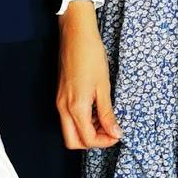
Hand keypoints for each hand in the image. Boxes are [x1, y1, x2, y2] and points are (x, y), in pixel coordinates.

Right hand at [55, 2, 120, 149]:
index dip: (104, 142)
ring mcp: (60, 102)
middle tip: (110, 132)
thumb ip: (107, 113)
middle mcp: (63, 108)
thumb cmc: (91, 56)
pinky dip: (81, 121)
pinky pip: (68, 118)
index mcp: (76, 107)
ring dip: (86, 131)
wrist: (76, 35)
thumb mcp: (103, 87)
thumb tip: (115, 133)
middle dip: (92, 142)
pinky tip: (96, 110)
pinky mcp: (60, 95)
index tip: (117, 135)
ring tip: (105, 119)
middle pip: (73, 141)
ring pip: (70, 130)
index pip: (87, 139)